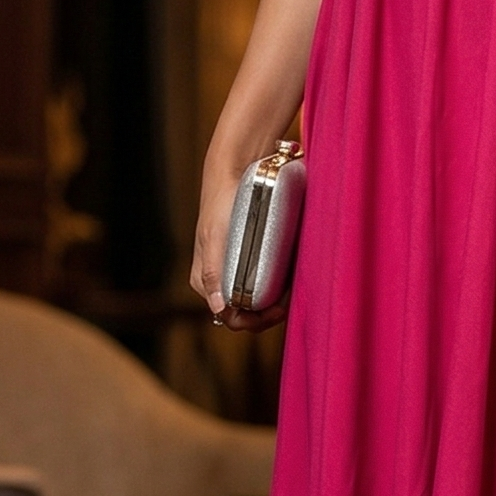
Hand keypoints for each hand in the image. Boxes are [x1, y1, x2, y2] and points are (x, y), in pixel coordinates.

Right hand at [190, 173, 289, 333]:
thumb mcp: (213, 238)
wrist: (233, 173)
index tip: (276, 311)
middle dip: (266, 314)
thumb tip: (219, 309)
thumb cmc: (219, 204)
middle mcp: (219, 280)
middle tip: (286, 305)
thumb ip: (212, 274)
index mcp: (206, 282)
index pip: (230, 318)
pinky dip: (277, 283)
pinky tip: (289, 277)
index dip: (253, 322)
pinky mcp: (249, 258)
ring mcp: (235, 269)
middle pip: (245, 312)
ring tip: (290, 291)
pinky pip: (263, 279)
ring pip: (255, 297)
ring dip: (274, 301)